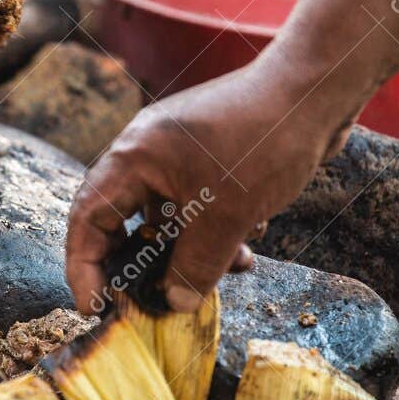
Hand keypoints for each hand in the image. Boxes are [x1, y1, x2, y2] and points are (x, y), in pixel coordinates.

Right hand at [65, 61, 352, 313]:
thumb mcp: (227, 217)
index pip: (87, 216)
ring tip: (228, 269)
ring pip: (168, 216)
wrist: (315, 92)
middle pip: (123, 218)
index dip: (83, 266)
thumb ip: (195, 266)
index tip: (94, 306)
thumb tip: (174, 302)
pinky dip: (216, 230)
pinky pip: (198, 204)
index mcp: (135, 157)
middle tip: (152, 298)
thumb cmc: (264, 142)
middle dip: (142, 262)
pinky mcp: (211, 157)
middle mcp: (149, 152)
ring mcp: (181, 152)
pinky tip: (250, 240)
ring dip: (191, 250)